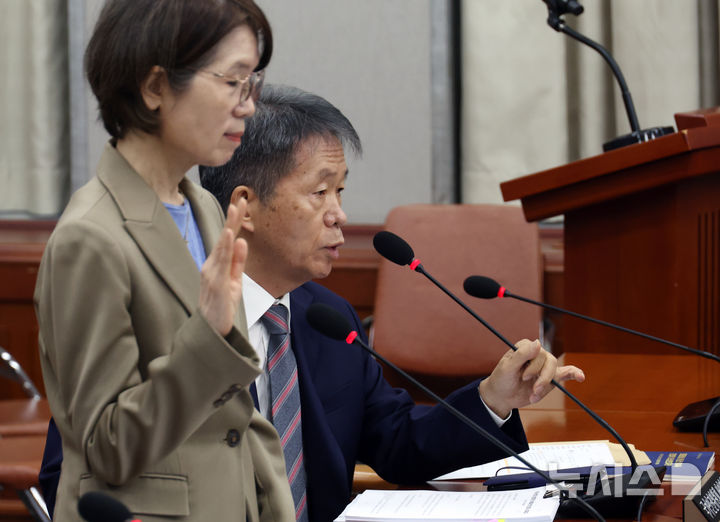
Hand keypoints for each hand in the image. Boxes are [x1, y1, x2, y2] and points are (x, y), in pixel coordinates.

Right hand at [199, 198, 247, 335]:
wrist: (212, 331)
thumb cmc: (221, 307)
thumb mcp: (234, 281)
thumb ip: (238, 262)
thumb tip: (243, 241)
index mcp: (217, 265)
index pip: (227, 240)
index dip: (234, 221)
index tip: (241, 204)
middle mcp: (211, 266)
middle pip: (224, 238)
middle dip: (232, 219)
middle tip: (240, 200)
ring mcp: (212, 274)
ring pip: (222, 247)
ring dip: (230, 227)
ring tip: (235, 210)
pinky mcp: (216, 284)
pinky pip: (222, 264)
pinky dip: (226, 249)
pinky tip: (230, 237)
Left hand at [478, 339, 584, 417]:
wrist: (502, 396)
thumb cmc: (501, 379)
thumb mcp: (507, 368)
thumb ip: (522, 355)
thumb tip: (538, 343)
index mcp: (525, 346)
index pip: (539, 353)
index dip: (534, 367)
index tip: (524, 377)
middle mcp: (537, 354)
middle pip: (550, 362)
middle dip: (542, 379)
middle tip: (532, 389)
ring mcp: (544, 366)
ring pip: (555, 371)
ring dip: (546, 385)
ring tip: (534, 395)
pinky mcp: (550, 378)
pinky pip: (566, 373)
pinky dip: (574, 373)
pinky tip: (581, 377)